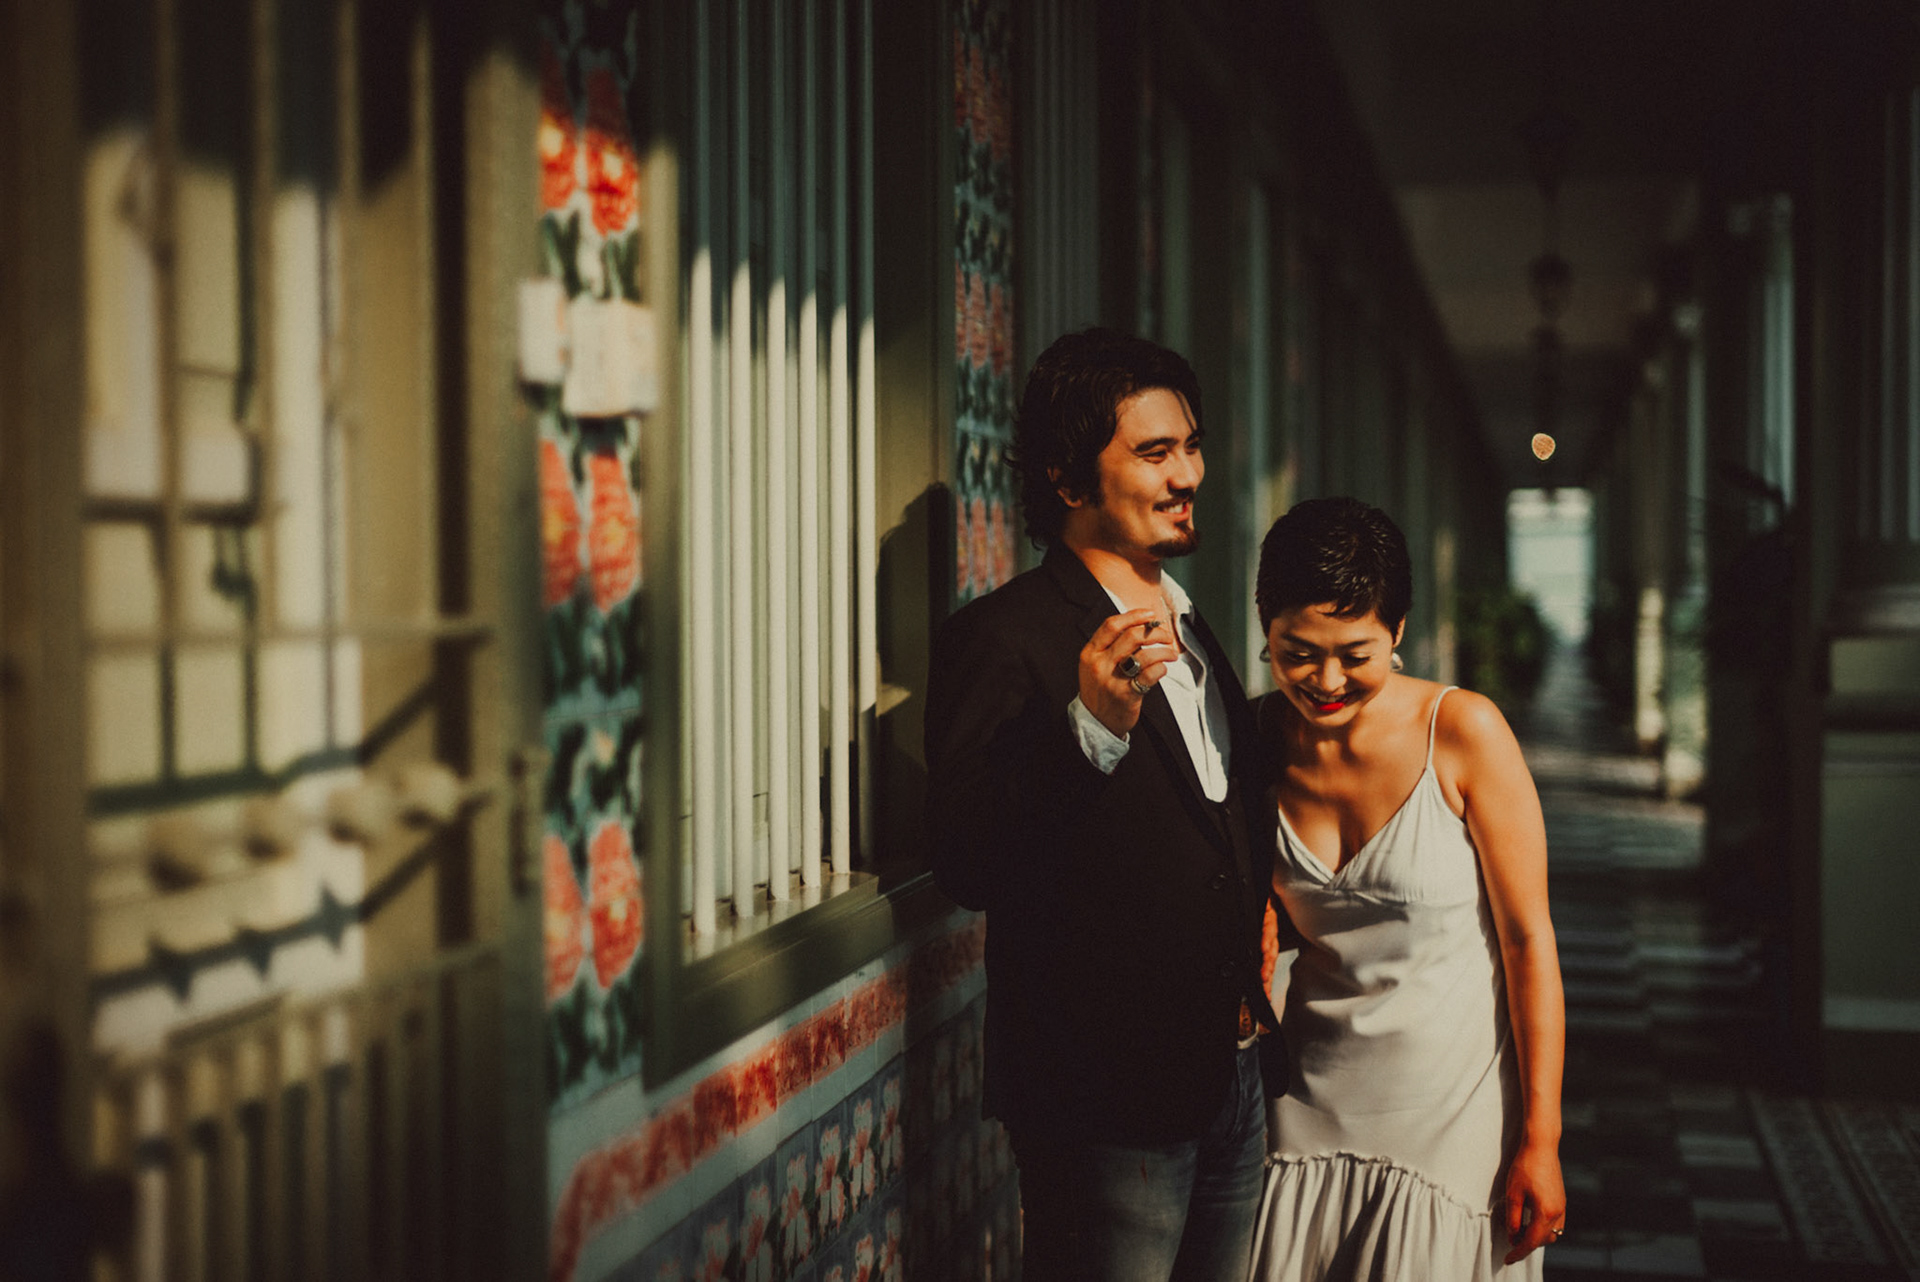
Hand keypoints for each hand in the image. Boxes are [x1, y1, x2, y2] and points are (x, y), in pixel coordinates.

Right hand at [1079, 609, 1176, 737]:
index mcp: (1091, 653)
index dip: (1134, 616)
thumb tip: (1142, 626)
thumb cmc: (1100, 689)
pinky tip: (1163, 670)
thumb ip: (1112, 646)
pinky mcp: (1127, 695)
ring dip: (1164, 651)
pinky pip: (1151, 674)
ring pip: (1145, 655)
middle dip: (1155, 632)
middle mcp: (1100, 664)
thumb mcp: (1096, 664)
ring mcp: (1113, 680)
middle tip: (1166, 636)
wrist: (1095, 722)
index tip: (1150, 615)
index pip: (1111, 625)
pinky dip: (1162, 668)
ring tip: (1171, 654)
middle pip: (1132, 636)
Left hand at [1501, 1141, 1566, 1263]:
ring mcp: (1562, 1206)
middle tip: (1511, 1243)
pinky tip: (1530, 1221)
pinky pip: (1555, 1223)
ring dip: (1536, 1237)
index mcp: (1546, 1212)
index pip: (1531, 1241)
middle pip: (1543, 1240)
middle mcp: (1558, 1212)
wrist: (1542, 1146)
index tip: (1507, 1259)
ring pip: (1551, 1233)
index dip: (1518, 1253)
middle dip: (1527, 1245)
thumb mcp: (1513, 1193)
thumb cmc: (1525, 1167)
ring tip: (1519, 1232)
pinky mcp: (1561, 1200)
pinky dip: (1543, 1227)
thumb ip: (1513, 1218)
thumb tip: (1513, 1236)